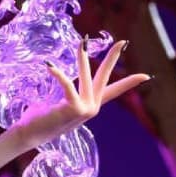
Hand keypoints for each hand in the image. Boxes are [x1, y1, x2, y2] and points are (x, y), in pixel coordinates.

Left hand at [14, 39, 147, 149]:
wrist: (30, 134)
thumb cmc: (41, 118)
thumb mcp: (59, 102)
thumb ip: (69, 92)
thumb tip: (68, 75)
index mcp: (90, 106)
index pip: (113, 91)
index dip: (129, 83)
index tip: (146, 76)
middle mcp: (92, 108)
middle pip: (105, 78)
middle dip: (112, 58)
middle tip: (122, 42)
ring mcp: (85, 109)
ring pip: (86, 78)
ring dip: (83, 59)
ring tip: (82, 42)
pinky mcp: (74, 108)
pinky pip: (67, 85)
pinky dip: (58, 74)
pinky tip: (49, 65)